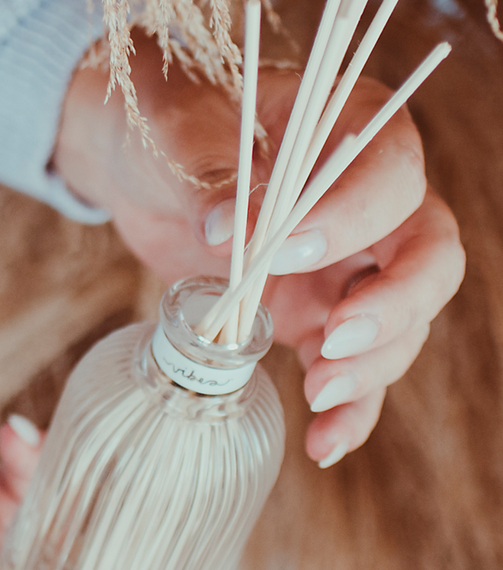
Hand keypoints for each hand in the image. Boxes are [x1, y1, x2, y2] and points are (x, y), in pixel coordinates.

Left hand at [53, 34, 464, 464]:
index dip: (353, 216)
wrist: (139, 166)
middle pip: (430, 255)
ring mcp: (355, 264)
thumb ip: (208, 172)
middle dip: (395, 304)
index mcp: (356, 127)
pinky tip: (324, 444)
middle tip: (333, 338)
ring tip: (316, 391)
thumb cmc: (168, 125)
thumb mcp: (178, 133)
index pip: (392, 173)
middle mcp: (376, 200)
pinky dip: (351, 410)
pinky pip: (358, 368)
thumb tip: (226, 225)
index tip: (285, 250)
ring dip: (373, 364)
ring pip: (405, 321)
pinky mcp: (322, 317)